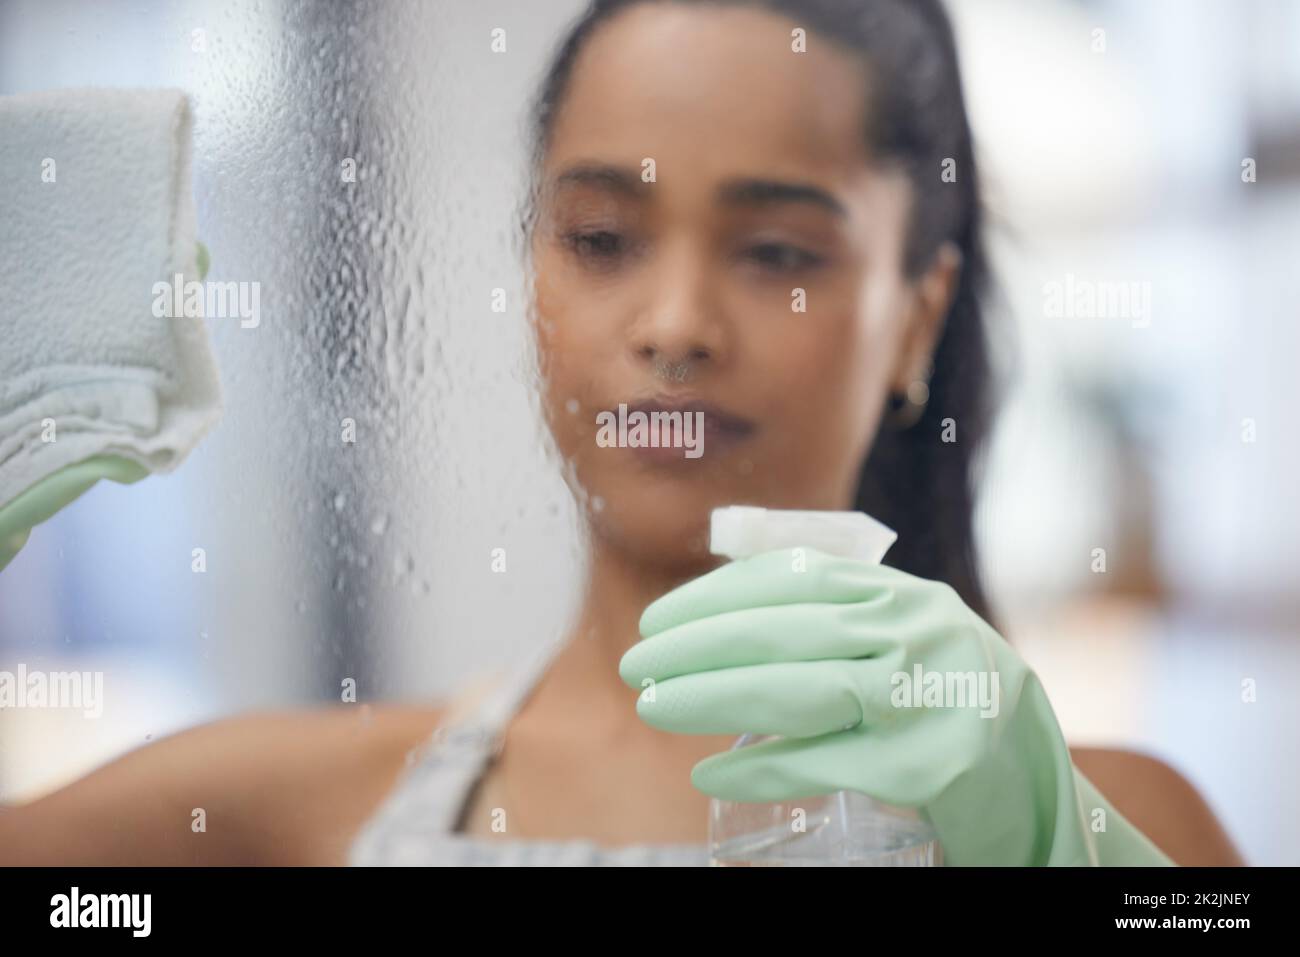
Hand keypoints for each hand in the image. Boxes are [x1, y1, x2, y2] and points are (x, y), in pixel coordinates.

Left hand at [619, 547, 1172, 865]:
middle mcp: (919, 634)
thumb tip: (725, 610)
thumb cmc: (952, 704)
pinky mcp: (928, 768)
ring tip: (652, 706)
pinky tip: (708, 770)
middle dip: (696, 646)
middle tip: (635, 664)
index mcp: (907, 595)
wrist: (1039, 785)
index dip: (716, 596)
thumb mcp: (906, 635)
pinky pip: (826, 761)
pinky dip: (761, 765)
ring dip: (712, 696)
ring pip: (801, 689)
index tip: (658, 619)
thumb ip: (835, 615)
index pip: (796, 578)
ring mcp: (926, 700)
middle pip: (785, 632)